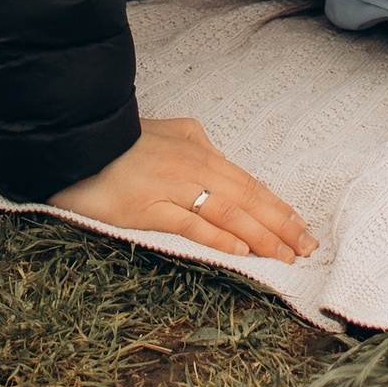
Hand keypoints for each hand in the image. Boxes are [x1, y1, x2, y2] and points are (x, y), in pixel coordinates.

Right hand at [50, 116, 317, 262]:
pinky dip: (219, 236)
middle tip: (307, 247)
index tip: (301, 226)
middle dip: (281, 224)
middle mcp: (194, 168)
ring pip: (229, 212)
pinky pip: (191, 223)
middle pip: (248, 199)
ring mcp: (173, 188)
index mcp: (200, 152)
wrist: (80, 141)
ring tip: (285, 255)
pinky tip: (241, 250)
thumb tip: (218, 154)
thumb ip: (195, 142)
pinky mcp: (150, 207)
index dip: (278, 206)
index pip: (249, 183)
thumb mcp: (167, 132)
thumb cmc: (123, 140)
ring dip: (261, 235)